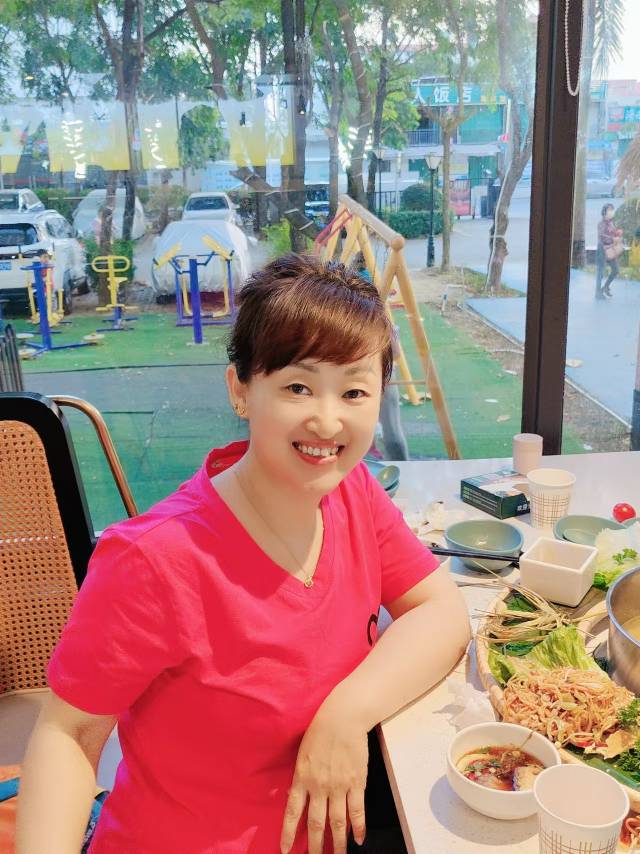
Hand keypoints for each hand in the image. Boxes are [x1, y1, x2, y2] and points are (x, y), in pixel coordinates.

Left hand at [280, 698, 368, 853]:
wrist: (343, 717)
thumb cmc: (320, 731)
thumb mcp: (302, 753)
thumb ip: (301, 776)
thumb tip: (298, 796)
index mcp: (302, 777)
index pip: (292, 812)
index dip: (288, 833)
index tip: (285, 851)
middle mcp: (319, 786)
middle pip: (316, 823)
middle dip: (314, 846)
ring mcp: (339, 786)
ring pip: (337, 822)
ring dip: (338, 843)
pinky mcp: (356, 783)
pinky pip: (357, 811)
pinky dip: (358, 828)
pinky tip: (358, 840)